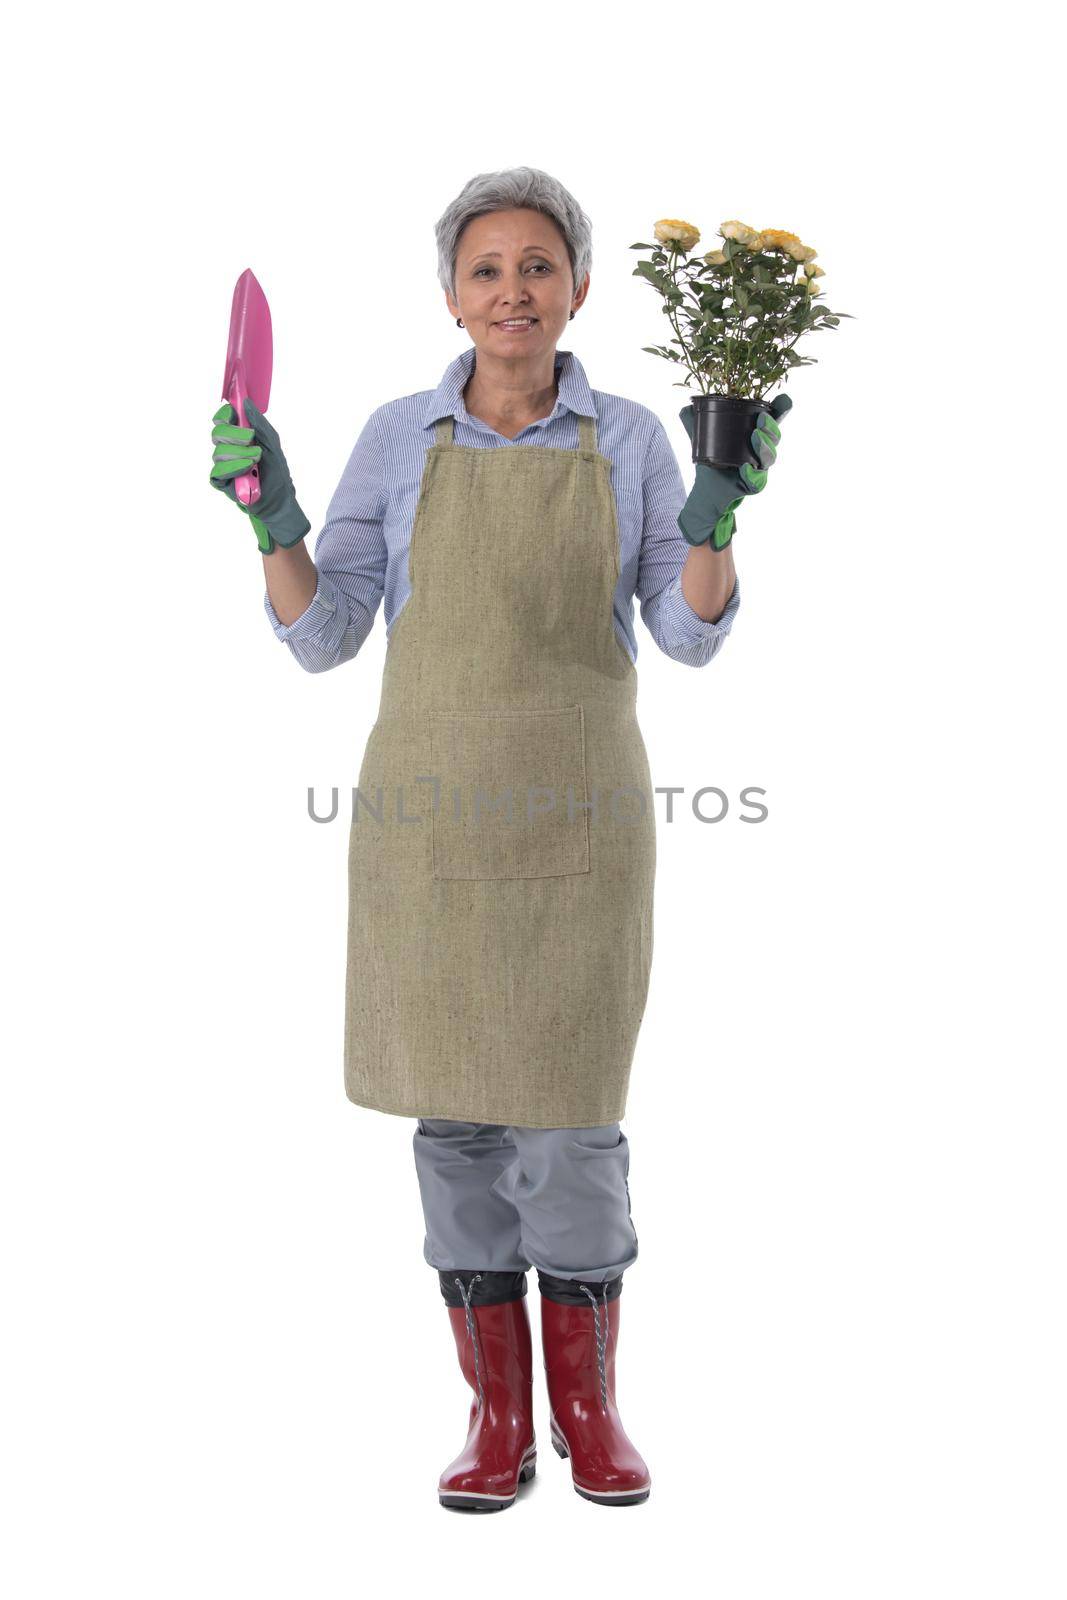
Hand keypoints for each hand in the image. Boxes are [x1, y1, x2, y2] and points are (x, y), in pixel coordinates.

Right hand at [209, 398, 311, 553]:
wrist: (281, 500)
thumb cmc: (276, 472)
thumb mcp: (272, 443)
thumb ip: (259, 423)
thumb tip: (246, 403)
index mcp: (239, 437)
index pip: (222, 420)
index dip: (225, 414)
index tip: (234, 413)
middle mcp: (228, 449)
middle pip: (218, 433)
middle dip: (235, 434)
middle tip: (252, 440)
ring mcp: (224, 466)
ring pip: (218, 452)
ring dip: (240, 453)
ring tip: (257, 459)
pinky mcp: (222, 483)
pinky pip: (217, 472)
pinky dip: (233, 468)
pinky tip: (246, 468)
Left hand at [677, 394, 792, 550]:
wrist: (705, 490)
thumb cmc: (710, 461)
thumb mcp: (702, 438)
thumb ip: (695, 422)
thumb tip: (686, 407)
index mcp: (755, 435)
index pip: (772, 420)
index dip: (782, 409)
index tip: (784, 400)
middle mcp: (761, 451)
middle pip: (774, 437)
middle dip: (771, 427)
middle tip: (761, 419)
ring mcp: (759, 469)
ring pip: (770, 458)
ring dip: (765, 446)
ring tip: (755, 436)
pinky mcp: (752, 486)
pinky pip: (757, 481)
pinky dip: (753, 474)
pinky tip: (746, 467)